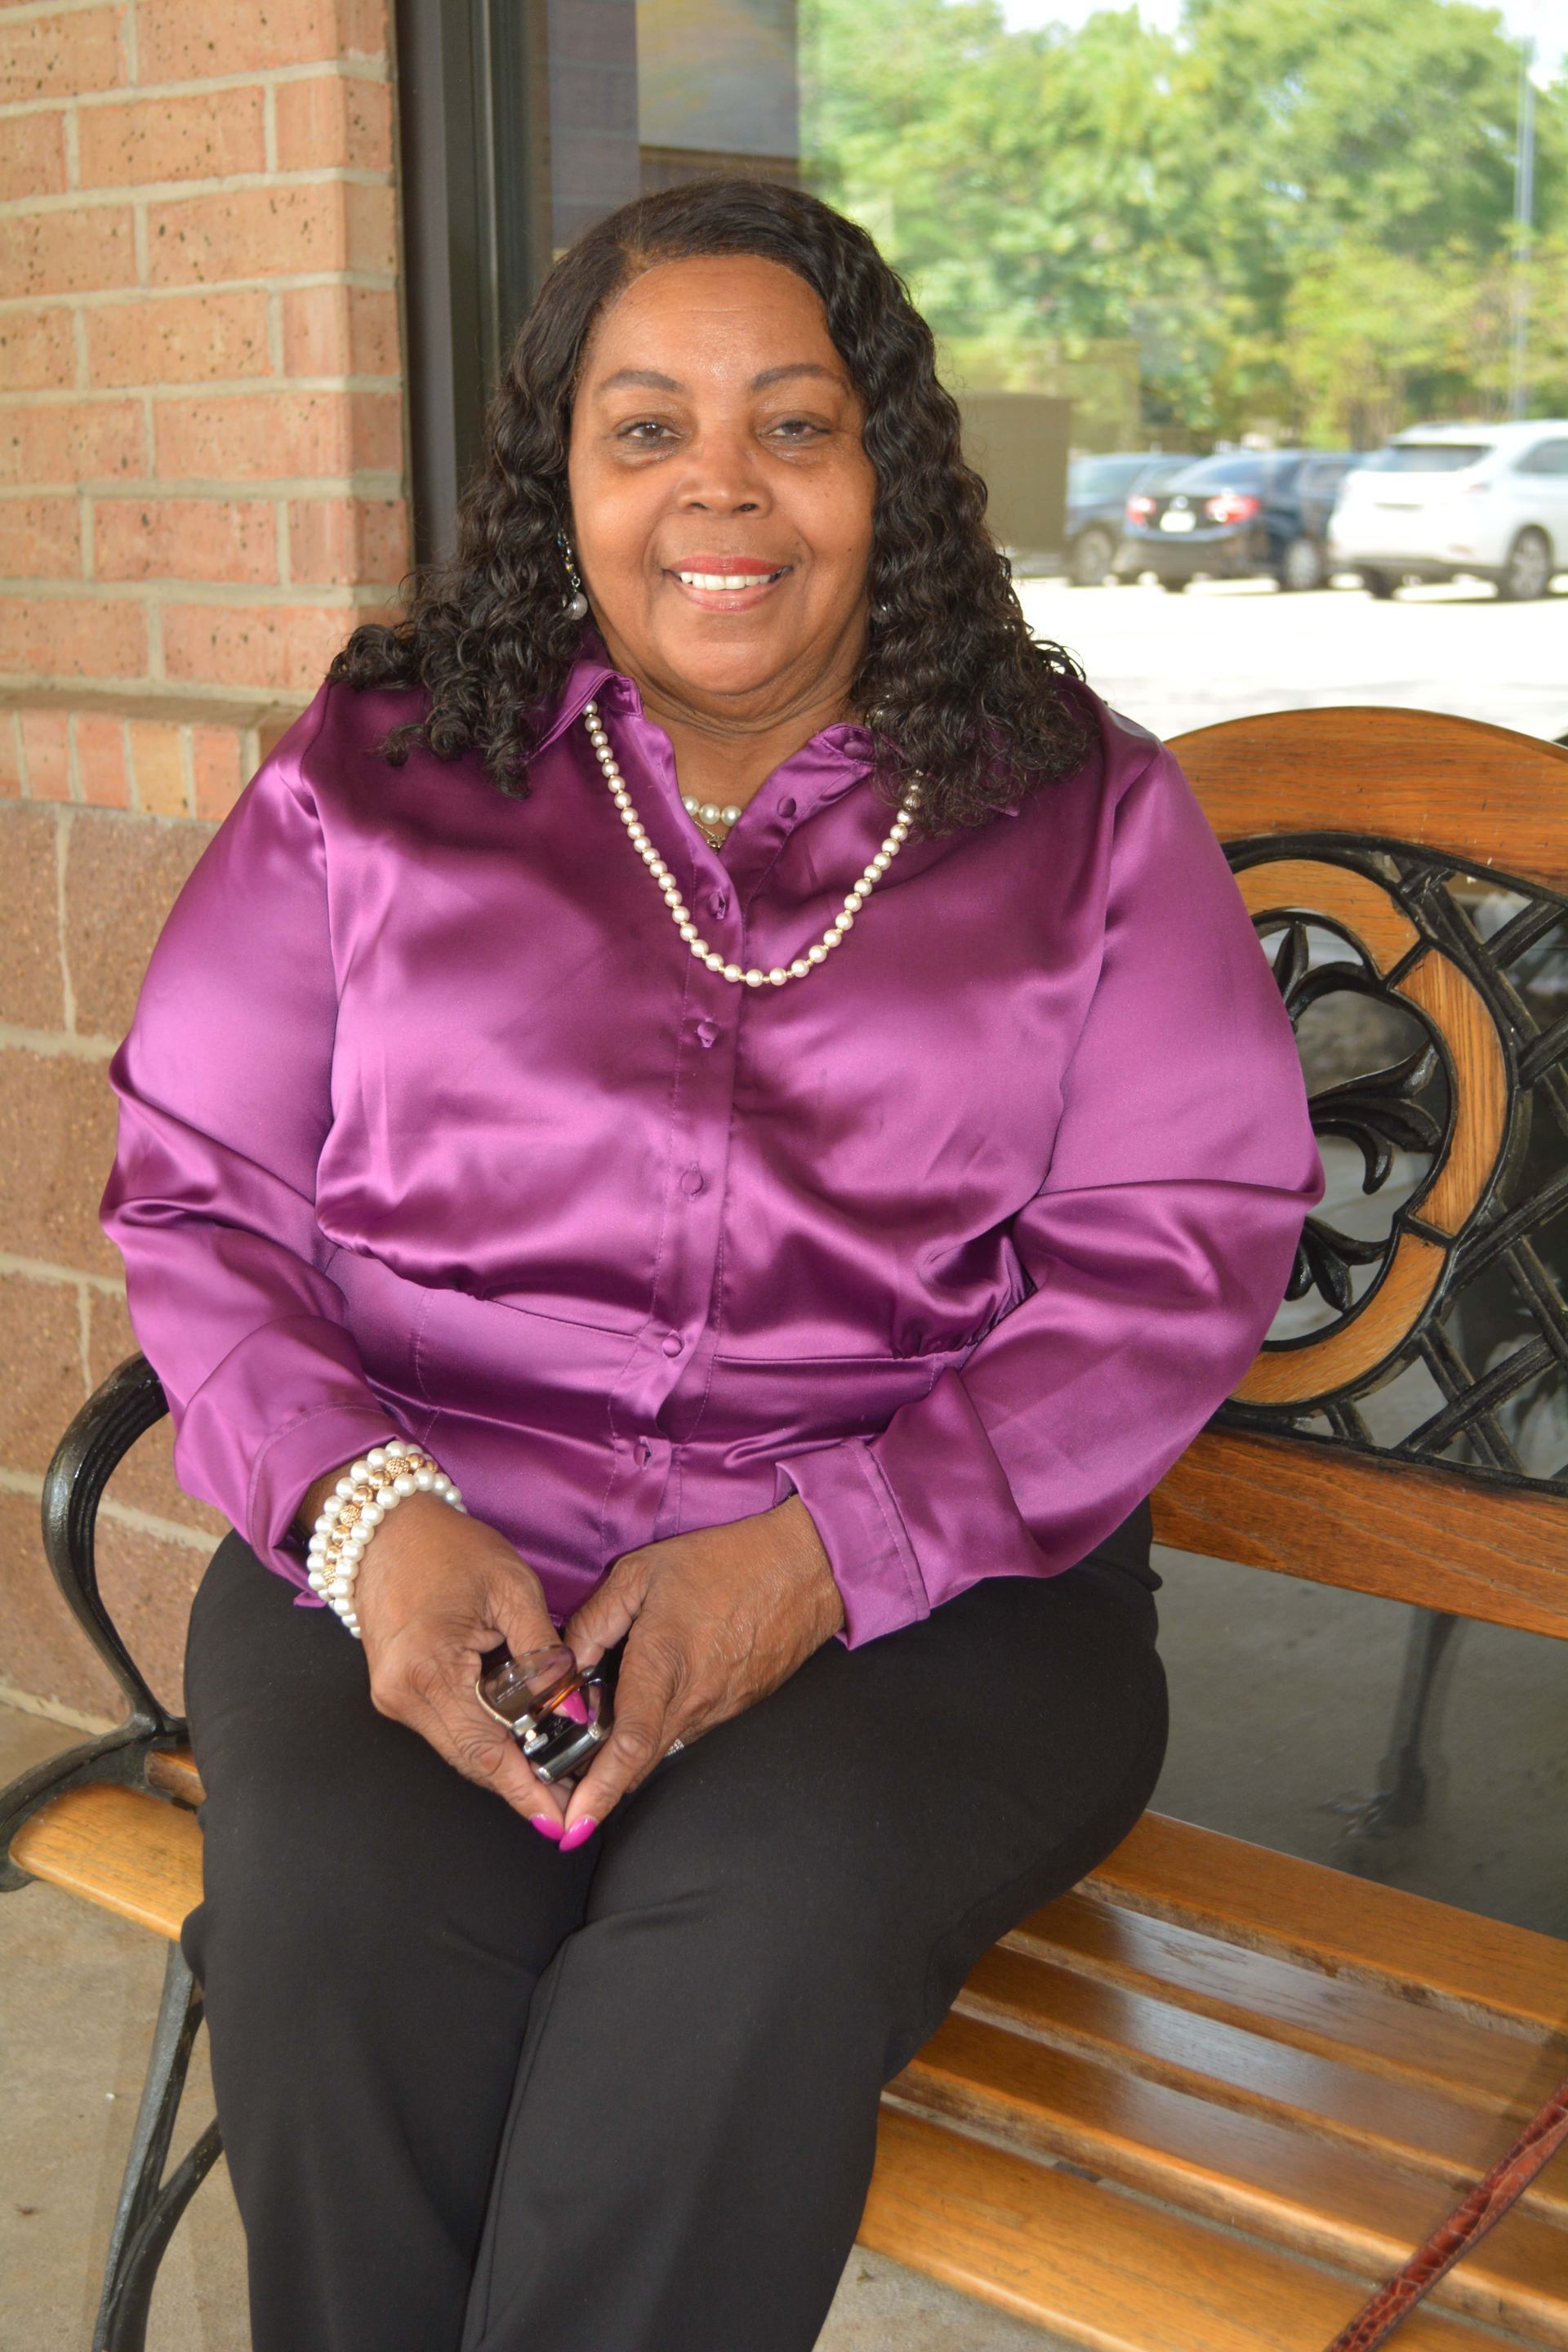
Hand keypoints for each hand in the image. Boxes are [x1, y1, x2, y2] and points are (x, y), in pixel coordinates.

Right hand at [299, 1463, 569, 1835]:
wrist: (385, 1528)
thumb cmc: (450, 1548)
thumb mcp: (512, 1588)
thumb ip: (544, 1654)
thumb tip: (572, 1710)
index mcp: (430, 1670)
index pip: (486, 1751)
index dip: (526, 1790)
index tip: (560, 1818)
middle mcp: (404, 1695)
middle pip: (472, 1760)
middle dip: (522, 1784)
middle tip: (572, 1799)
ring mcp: (394, 1698)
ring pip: (459, 1749)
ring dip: (504, 1763)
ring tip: (555, 1771)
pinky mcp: (395, 1692)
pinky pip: (447, 1729)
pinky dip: (483, 1737)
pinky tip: (518, 1739)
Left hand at [557, 1493, 843, 1841]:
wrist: (802, 1569)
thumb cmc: (722, 1563)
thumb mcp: (641, 1574)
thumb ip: (594, 1623)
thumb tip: (564, 1668)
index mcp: (663, 1664)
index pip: (629, 1745)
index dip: (599, 1790)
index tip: (575, 1825)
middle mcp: (694, 1700)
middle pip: (639, 1762)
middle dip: (599, 1786)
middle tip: (561, 1789)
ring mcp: (719, 1710)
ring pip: (661, 1747)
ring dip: (628, 1750)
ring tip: (597, 1725)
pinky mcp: (736, 1708)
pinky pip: (686, 1729)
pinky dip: (659, 1726)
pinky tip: (648, 1695)